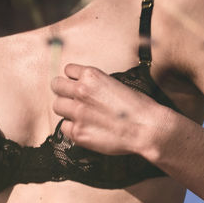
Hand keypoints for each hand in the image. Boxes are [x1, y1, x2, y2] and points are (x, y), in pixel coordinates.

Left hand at [51, 63, 166, 156]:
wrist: (147, 128)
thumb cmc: (137, 107)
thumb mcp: (115, 83)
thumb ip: (95, 84)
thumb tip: (84, 87)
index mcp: (92, 76)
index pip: (67, 70)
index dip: (73, 78)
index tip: (77, 84)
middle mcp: (81, 91)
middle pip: (56, 85)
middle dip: (63, 91)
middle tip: (71, 98)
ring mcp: (78, 112)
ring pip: (57, 106)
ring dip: (66, 109)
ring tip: (79, 114)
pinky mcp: (78, 132)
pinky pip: (64, 127)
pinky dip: (72, 128)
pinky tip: (84, 128)